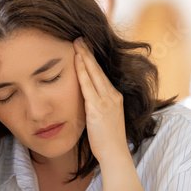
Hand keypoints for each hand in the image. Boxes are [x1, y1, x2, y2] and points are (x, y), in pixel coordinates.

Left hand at [73, 38, 129, 165]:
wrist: (115, 153)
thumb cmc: (108, 139)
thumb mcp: (105, 118)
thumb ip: (98, 106)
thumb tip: (87, 100)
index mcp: (115, 97)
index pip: (101, 74)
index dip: (93, 59)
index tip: (86, 47)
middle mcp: (112, 95)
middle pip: (98, 69)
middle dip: (88, 52)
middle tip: (79, 37)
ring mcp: (106, 101)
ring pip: (93, 73)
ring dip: (84, 56)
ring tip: (76, 42)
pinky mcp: (98, 108)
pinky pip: (87, 85)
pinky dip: (82, 71)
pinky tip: (76, 60)